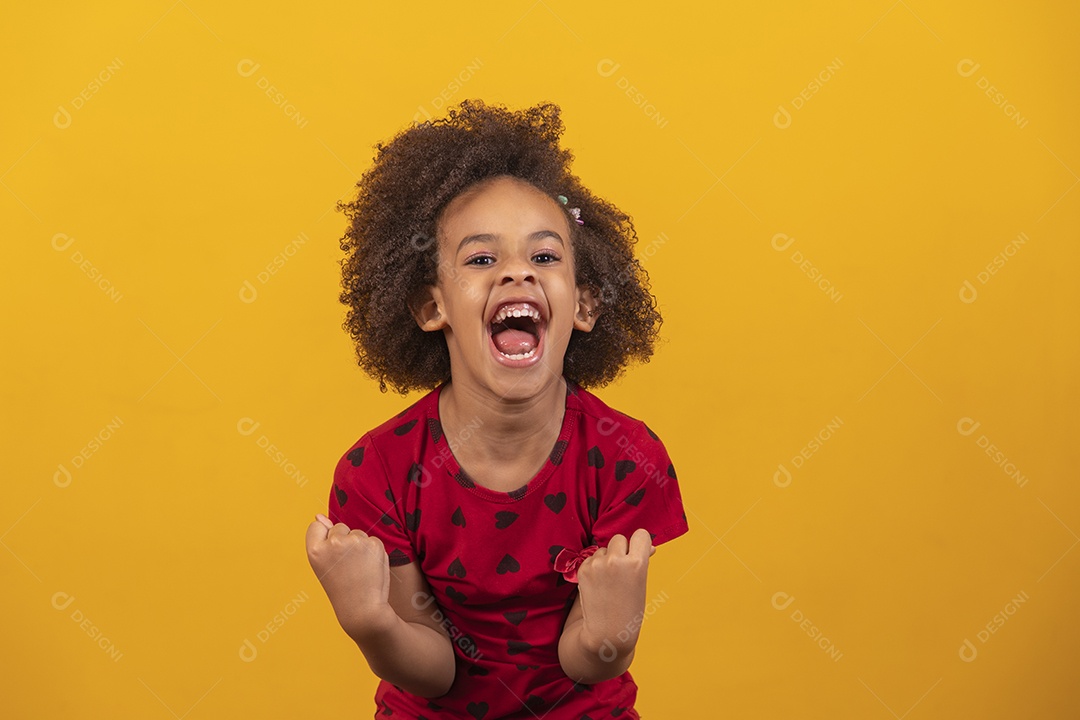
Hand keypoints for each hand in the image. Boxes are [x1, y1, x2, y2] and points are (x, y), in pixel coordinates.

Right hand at [305, 514, 393, 639]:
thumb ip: (322, 539)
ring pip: (358, 533)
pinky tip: (370, 567)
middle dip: (345, 541)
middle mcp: (333, 543)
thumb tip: (319, 515)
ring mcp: (355, 542)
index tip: (331, 555)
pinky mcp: (374, 544)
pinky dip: (373, 551)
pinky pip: (372, 540)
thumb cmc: (341, 587)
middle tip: (346, 567)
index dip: (325, 539)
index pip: (316, 526)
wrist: (362, 609)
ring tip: (358, 569)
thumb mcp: (324, 563)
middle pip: (339, 527)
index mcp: (315, 550)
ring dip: (360, 546)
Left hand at [576, 528, 655, 653]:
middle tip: (622, 570)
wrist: (607, 633)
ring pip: (604, 548)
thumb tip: (650, 546)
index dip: (640, 543)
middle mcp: (616, 560)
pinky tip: (598, 584)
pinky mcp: (583, 569)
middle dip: (621, 550)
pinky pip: (591, 558)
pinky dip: (594, 567)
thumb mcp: (642, 583)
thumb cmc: (629, 609)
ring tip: (609, 582)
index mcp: (636, 563)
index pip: (641, 534)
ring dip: (606, 558)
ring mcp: (598, 564)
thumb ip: (643, 560)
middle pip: (619, 538)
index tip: (638, 552)